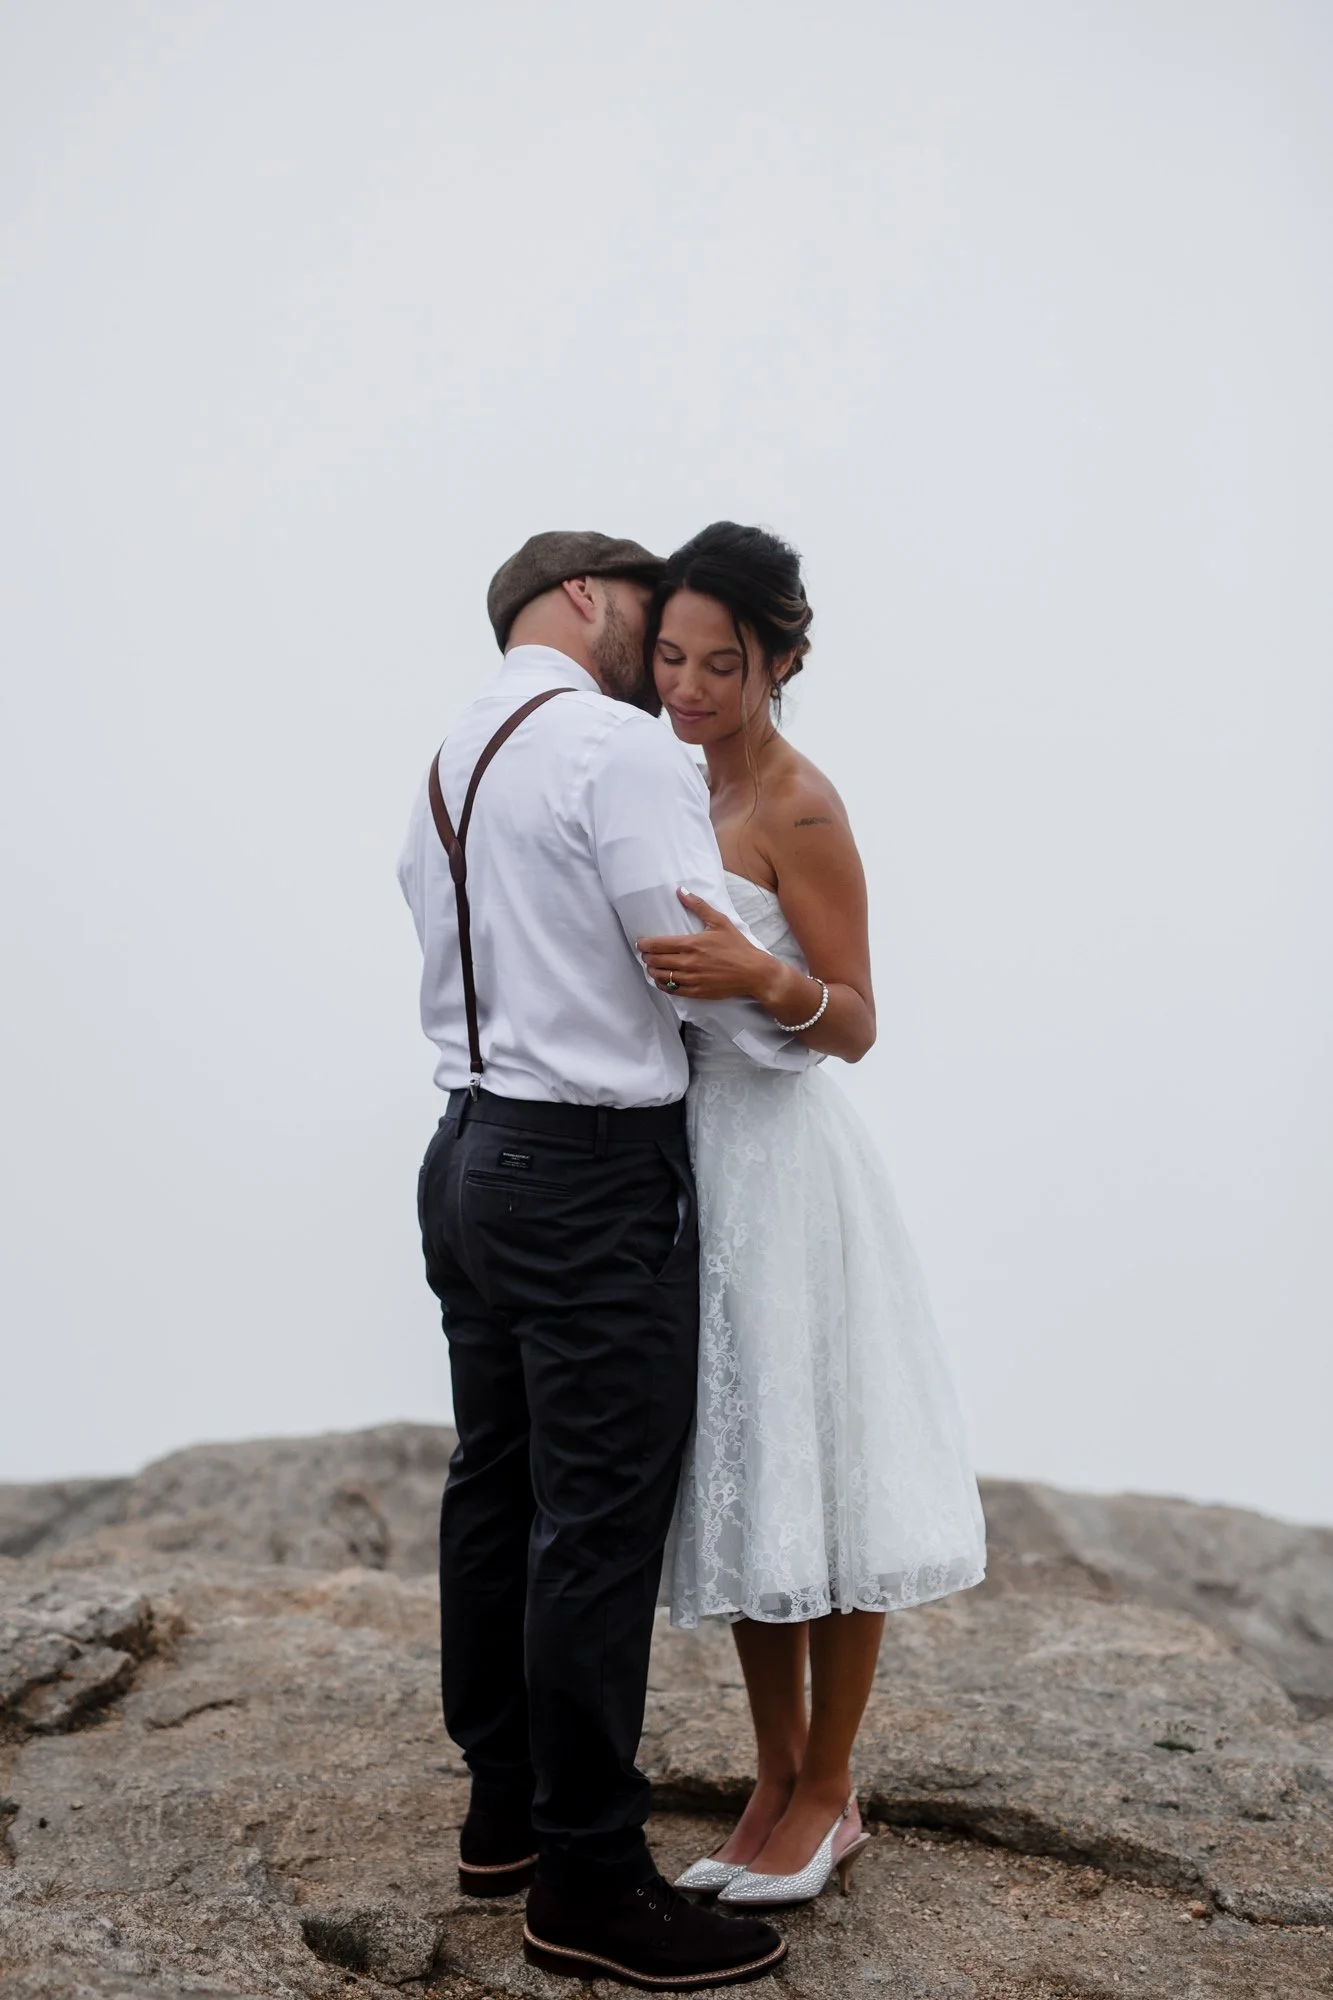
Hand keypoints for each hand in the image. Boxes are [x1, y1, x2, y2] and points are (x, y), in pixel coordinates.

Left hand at [636, 889, 784, 1005]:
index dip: (644, 944)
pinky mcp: (696, 992)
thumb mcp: (720, 922)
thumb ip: (699, 906)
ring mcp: (691, 979)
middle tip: (645, 953)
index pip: (658, 944)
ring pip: (661, 976)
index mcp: (692, 944)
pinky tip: (661, 980)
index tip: (640, 942)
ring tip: (651, 965)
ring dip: (652, 970)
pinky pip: (672, 990)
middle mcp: (688, 963)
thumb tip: (680, 891)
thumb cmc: (737, 946)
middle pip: (656, 961)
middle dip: (646, 956)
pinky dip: (662, 985)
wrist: (753, 972)